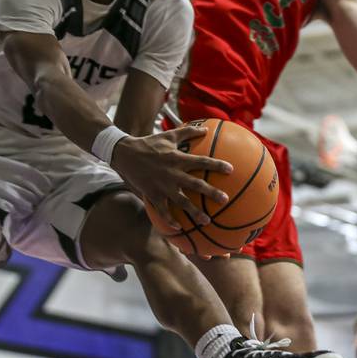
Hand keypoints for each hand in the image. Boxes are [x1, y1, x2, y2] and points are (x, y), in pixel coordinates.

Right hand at [110, 124, 231, 229]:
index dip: (216, 165)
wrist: (125, 154)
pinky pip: (163, 211)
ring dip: (195, 212)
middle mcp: (172, 173)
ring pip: (181, 202)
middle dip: (211, 192)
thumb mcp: (169, 135)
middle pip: (195, 184)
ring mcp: (162, 186)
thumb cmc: (150, 143)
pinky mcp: (153, 195)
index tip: (231, 170)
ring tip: (207, 221)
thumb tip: (205, 128)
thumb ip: (188, 132)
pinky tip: (179, 228)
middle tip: (225, 199)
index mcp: (178, 159)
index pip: (201, 162)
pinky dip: (170, 220)